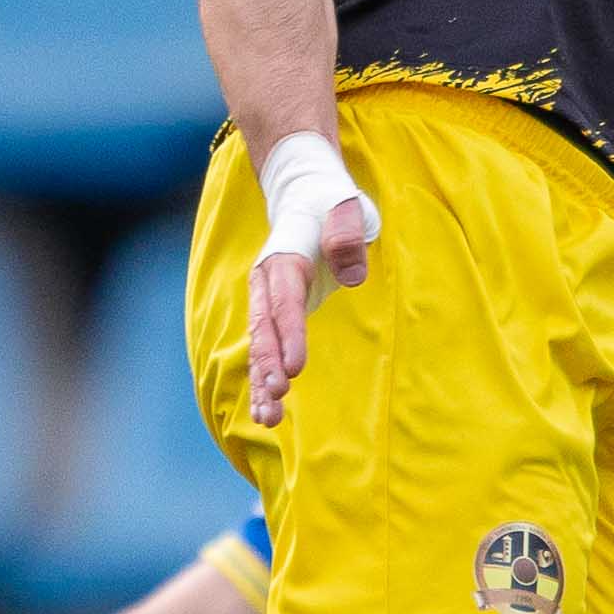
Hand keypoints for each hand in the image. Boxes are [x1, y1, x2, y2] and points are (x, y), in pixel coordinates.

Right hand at [245, 198, 374, 429]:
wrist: (303, 194)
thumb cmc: (330, 203)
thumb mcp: (346, 209)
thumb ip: (346, 237)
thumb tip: (353, 276)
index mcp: (284, 258)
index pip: (285, 302)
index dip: (289, 336)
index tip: (295, 369)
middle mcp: (267, 282)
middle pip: (265, 330)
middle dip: (268, 366)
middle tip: (276, 398)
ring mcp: (266, 300)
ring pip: (260, 346)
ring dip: (262, 382)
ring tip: (268, 419)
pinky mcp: (273, 314)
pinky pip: (266, 350)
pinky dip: (264, 380)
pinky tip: (267, 411)